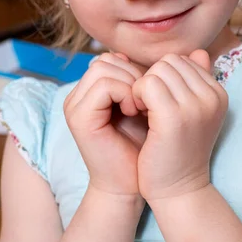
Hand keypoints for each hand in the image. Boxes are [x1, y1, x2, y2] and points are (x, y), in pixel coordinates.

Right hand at [64, 52, 147, 198]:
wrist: (130, 185)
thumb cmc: (142, 147)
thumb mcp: (146, 106)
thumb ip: (146, 81)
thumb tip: (166, 56)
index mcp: (91, 91)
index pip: (111, 58)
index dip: (135, 69)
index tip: (150, 94)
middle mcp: (78, 96)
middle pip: (106, 59)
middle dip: (133, 74)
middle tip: (147, 101)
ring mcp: (75, 105)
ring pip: (103, 67)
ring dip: (130, 83)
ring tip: (142, 107)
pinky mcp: (78, 117)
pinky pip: (103, 85)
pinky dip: (124, 93)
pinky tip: (135, 112)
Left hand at [132, 50, 227, 202]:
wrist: (178, 189)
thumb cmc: (179, 149)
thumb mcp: (193, 112)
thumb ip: (195, 81)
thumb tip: (198, 52)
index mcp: (218, 93)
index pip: (184, 60)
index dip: (164, 77)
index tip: (159, 101)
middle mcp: (212, 97)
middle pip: (170, 62)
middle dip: (153, 78)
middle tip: (147, 105)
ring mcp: (195, 106)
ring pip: (158, 70)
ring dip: (143, 87)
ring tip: (143, 109)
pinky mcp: (174, 117)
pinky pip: (147, 84)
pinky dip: (136, 95)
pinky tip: (137, 113)